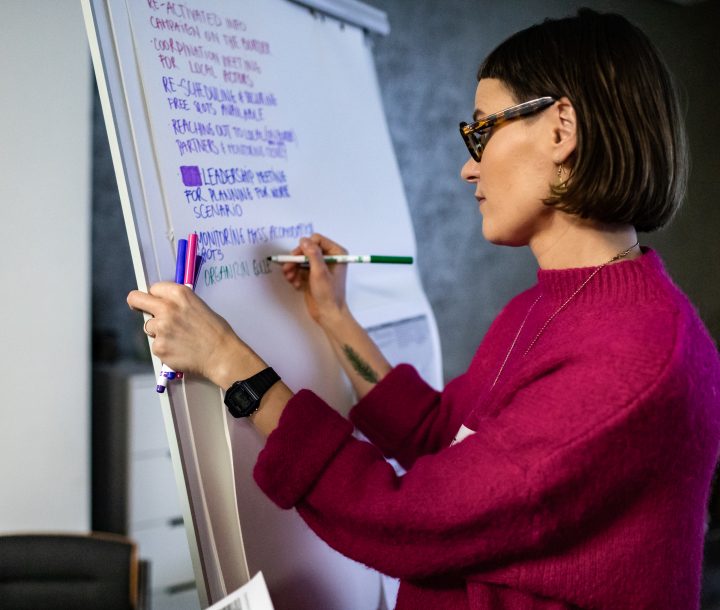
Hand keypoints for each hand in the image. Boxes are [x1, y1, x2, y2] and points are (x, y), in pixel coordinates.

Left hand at [127, 283, 263, 387]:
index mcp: (180, 294)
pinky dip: (165, 348)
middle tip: (137, 307)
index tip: (154, 300)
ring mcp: (160, 328)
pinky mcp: (158, 347)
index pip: (154, 288)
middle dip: (136, 303)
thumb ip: (180, 303)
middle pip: (136, 299)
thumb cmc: (216, 332)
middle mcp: (167, 308)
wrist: (222, 355)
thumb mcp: (200, 306)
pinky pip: (155, 345)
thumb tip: (165, 306)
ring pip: (148, 327)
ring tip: (179, 339)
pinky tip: (180, 350)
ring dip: (158, 332)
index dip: (155, 295)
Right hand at [282, 233, 348, 327]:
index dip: (305, 247)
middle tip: (288, 268)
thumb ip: (312, 254)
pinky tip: (295, 284)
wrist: (328, 314)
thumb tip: (304, 241)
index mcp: (336, 253)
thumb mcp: (320, 272)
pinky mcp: (312, 276)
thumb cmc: (329, 294)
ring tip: (290, 278)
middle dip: (296, 259)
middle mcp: (328, 258)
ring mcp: (320, 267)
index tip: (297, 256)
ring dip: (293, 268)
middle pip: (306, 250)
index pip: (317, 240)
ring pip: (301, 260)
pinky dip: (295, 276)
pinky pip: (299, 270)